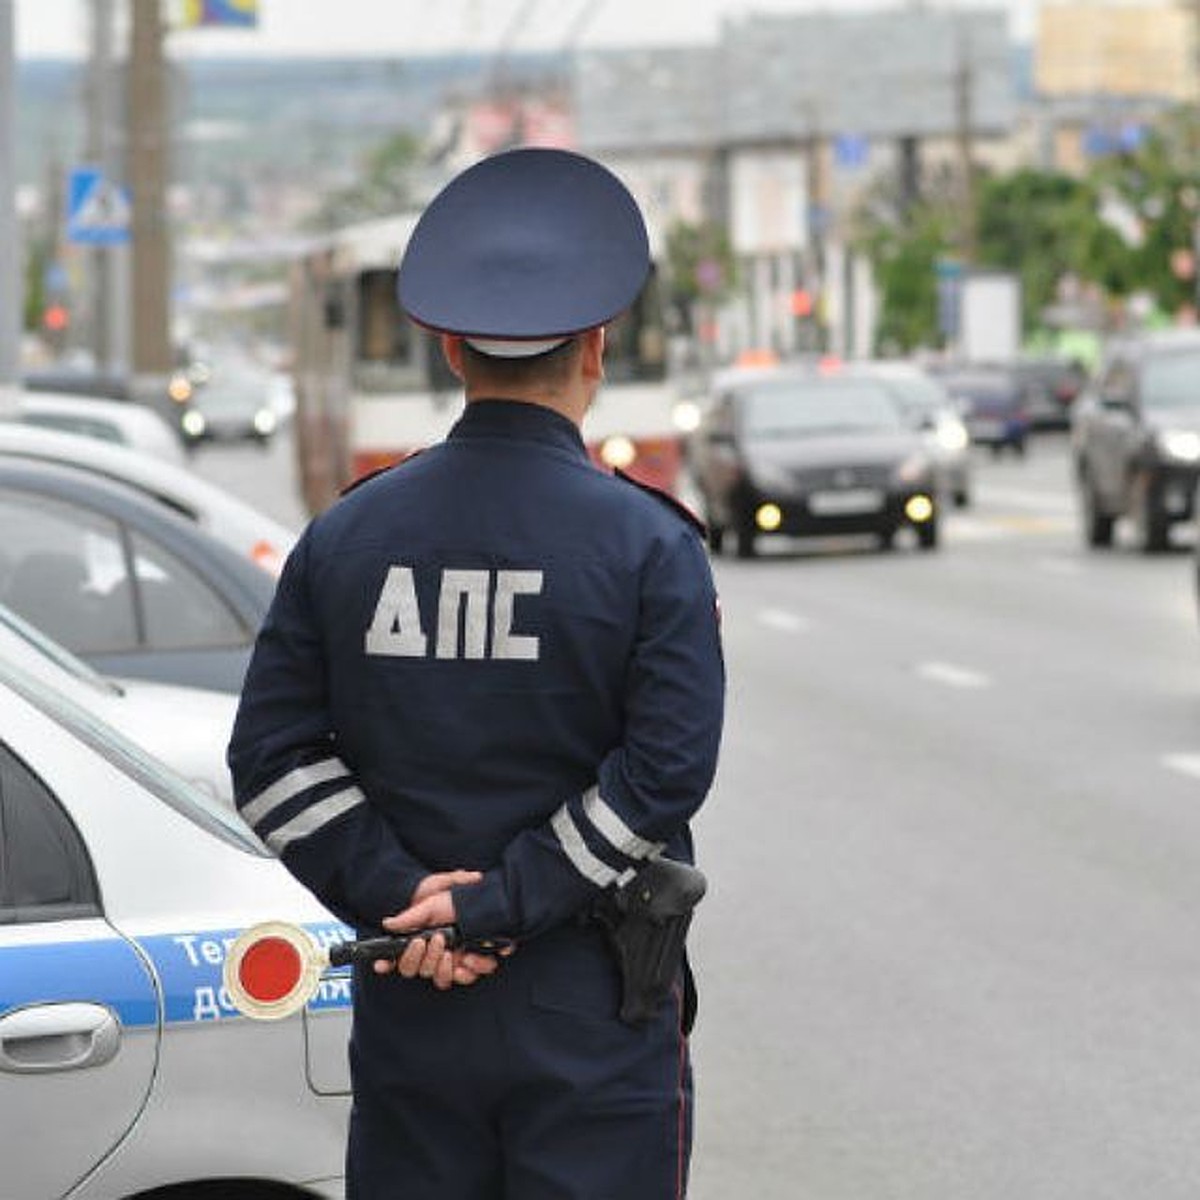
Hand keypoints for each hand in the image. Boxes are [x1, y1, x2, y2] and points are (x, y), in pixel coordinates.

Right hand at [375, 871, 501, 988]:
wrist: (485, 903)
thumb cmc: (456, 902)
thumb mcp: (432, 905)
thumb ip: (410, 917)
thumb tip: (388, 924)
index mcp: (420, 941)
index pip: (397, 958)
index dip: (387, 964)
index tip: (380, 965)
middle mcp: (433, 954)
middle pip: (417, 971)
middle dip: (425, 958)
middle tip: (436, 939)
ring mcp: (451, 962)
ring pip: (440, 980)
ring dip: (444, 968)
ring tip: (451, 952)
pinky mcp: (470, 965)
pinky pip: (465, 978)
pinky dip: (469, 971)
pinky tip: (470, 957)